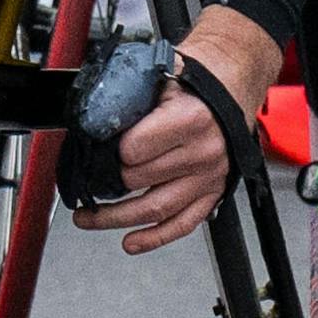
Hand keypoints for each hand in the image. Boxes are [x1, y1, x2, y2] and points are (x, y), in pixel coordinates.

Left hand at [92, 17, 276, 250]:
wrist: (232, 86)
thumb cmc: (195, 81)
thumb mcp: (161, 76)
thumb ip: (130, 98)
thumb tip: (94, 119)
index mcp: (190, 120)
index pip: (134, 149)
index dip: (110, 150)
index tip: (96, 149)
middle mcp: (203, 152)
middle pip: (139, 180)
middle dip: (107, 182)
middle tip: (86, 181)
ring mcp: (209, 177)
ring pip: (156, 209)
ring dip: (116, 219)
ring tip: (88, 218)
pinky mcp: (213, 193)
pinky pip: (183, 223)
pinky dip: (155, 238)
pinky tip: (131, 242)